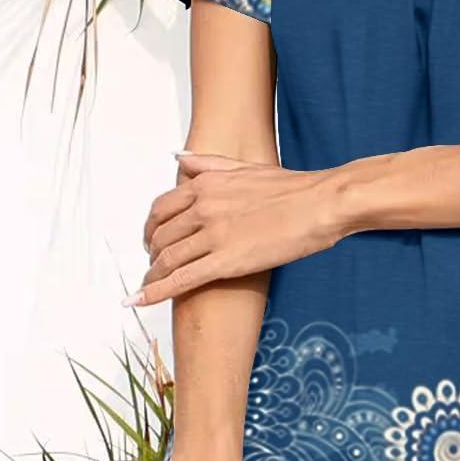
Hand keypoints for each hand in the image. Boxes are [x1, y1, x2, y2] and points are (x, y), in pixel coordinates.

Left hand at [121, 152, 347, 306]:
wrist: (320, 203)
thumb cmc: (291, 187)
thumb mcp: (245, 167)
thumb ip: (208, 164)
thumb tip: (179, 158)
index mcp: (205, 184)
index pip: (160, 209)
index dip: (150, 228)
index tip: (150, 240)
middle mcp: (203, 207)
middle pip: (159, 236)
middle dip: (151, 254)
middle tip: (154, 266)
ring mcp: (212, 235)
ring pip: (166, 259)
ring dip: (152, 275)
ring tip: (149, 286)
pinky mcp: (225, 262)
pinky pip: (180, 279)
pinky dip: (154, 292)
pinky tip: (139, 301)